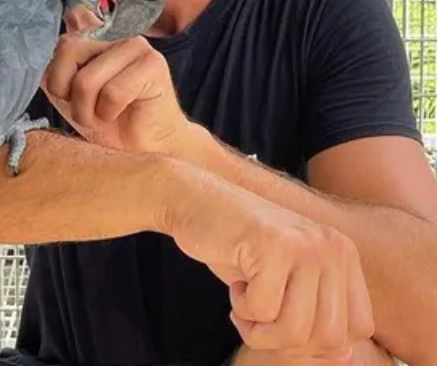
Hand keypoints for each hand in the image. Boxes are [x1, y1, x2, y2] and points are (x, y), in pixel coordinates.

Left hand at [41, 6, 189, 154]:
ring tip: (100, 115)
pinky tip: (118, 114)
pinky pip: (112, 93)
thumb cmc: (104, 119)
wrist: (140, 148)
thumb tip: (55, 29)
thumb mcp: (66, 90)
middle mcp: (114, 31)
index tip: (65, 87)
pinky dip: (109, 113)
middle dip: (66, 90)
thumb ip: (55, 63)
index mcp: (92, 31)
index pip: (64, 19)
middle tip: (81, 108)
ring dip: (86, 109)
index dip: (57, 62)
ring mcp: (135, 45)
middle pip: (67, 49)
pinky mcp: (153, 65)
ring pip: (86, 78)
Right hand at [164, 169, 374, 360]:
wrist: (193, 201)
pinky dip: (241, 308)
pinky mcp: (274, 246)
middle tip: (255, 319)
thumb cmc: (238, 247)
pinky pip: (262, 310)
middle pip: (329, 337)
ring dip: (259, 330)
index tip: (281, 324)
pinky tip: (235, 283)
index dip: (317, 341)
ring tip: (244, 304)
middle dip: (284, 341)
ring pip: (296, 330)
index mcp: (345, 257)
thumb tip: (343, 357)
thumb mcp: (285, 284)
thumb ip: (315, 318)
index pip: (358, 328)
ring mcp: (306, 246)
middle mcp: (334, 249)